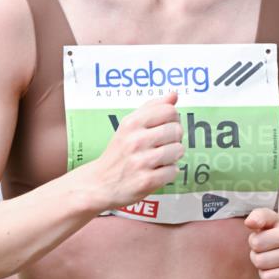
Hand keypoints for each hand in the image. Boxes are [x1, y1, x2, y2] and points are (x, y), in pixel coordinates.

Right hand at [85, 91, 182, 210]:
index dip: (172, 120)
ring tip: (158, 160)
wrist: (100, 184)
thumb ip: (152, 108)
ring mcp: (141, 161)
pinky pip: (173, 171)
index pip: (169, 111)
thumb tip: (174, 94)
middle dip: (174, 139)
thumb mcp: (129, 126)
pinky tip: (155, 172)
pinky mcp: (146, 181)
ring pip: (178, 150)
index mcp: (132, 123)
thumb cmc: (119, 153)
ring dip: (172, 157)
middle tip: (160, 146)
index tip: (163, 128)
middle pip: (177, 130)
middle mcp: (136, 140)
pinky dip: (168, 173)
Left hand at [244, 207, 278, 278]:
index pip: (256, 243)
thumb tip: (249, 223)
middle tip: (264, 254)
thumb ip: (258, 216)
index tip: (261, 240)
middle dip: (257, 257)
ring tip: (270, 264)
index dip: (254, 242)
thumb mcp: (271, 219)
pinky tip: (275, 275)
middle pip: (260, 262)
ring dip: (263, 272)